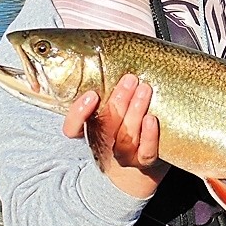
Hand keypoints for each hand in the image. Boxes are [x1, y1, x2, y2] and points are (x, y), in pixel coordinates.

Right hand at [62, 74, 168, 197]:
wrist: (137, 172)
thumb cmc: (125, 131)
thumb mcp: (112, 114)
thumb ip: (109, 93)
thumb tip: (115, 53)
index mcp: (92, 132)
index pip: (73, 129)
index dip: (78, 114)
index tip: (91, 95)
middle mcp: (105, 145)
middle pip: (106, 126)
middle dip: (118, 101)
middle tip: (130, 80)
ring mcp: (125, 156)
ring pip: (126, 137)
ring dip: (135, 111)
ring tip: (145, 90)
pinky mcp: (145, 162)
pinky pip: (146, 152)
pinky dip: (149, 136)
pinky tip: (152, 119)